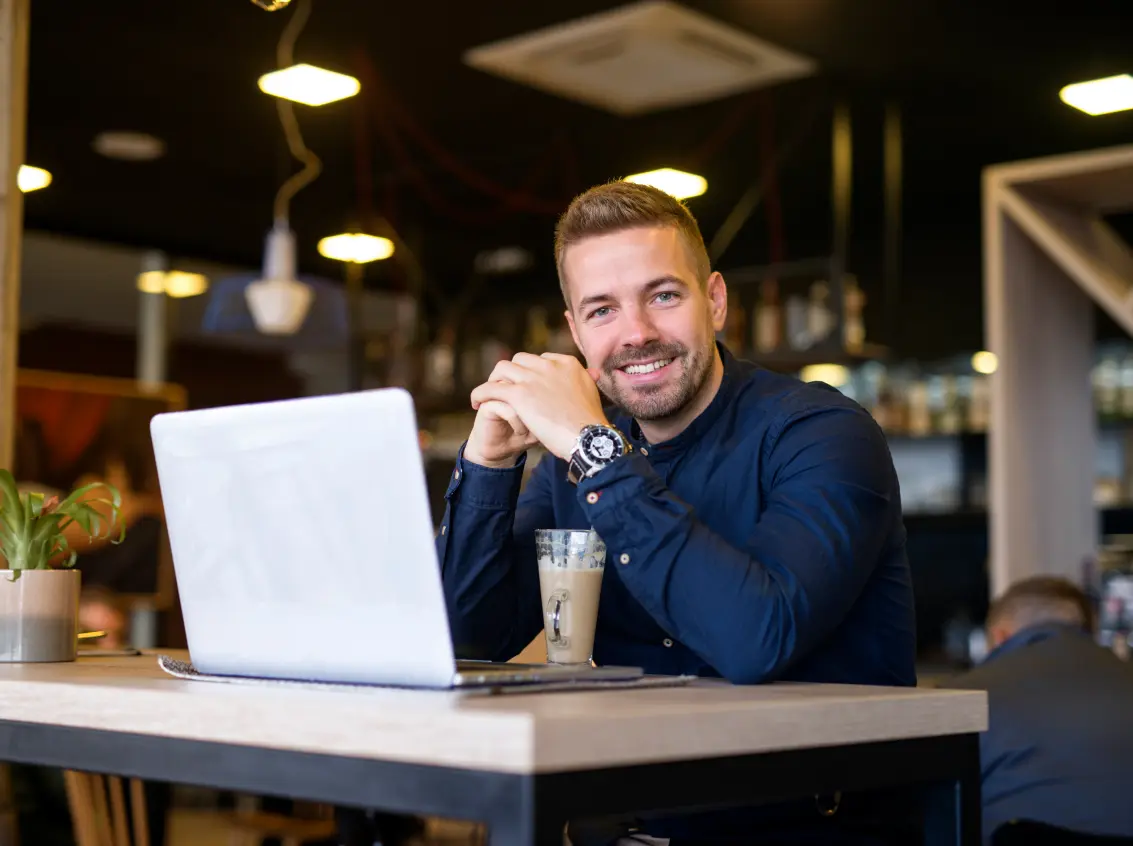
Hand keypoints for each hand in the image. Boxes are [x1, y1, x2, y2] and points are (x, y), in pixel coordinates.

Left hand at [470, 353, 607, 459]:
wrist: (588, 438)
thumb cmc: (591, 423)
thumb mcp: (592, 393)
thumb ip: (585, 380)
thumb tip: (589, 374)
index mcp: (567, 364)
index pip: (540, 359)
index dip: (530, 372)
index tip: (526, 385)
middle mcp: (549, 365)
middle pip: (520, 360)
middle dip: (511, 373)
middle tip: (505, 388)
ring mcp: (533, 378)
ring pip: (502, 368)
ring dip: (494, 380)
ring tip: (489, 394)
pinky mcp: (519, 394)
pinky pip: (491, 388)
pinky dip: (480, 393)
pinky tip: (476, 403)